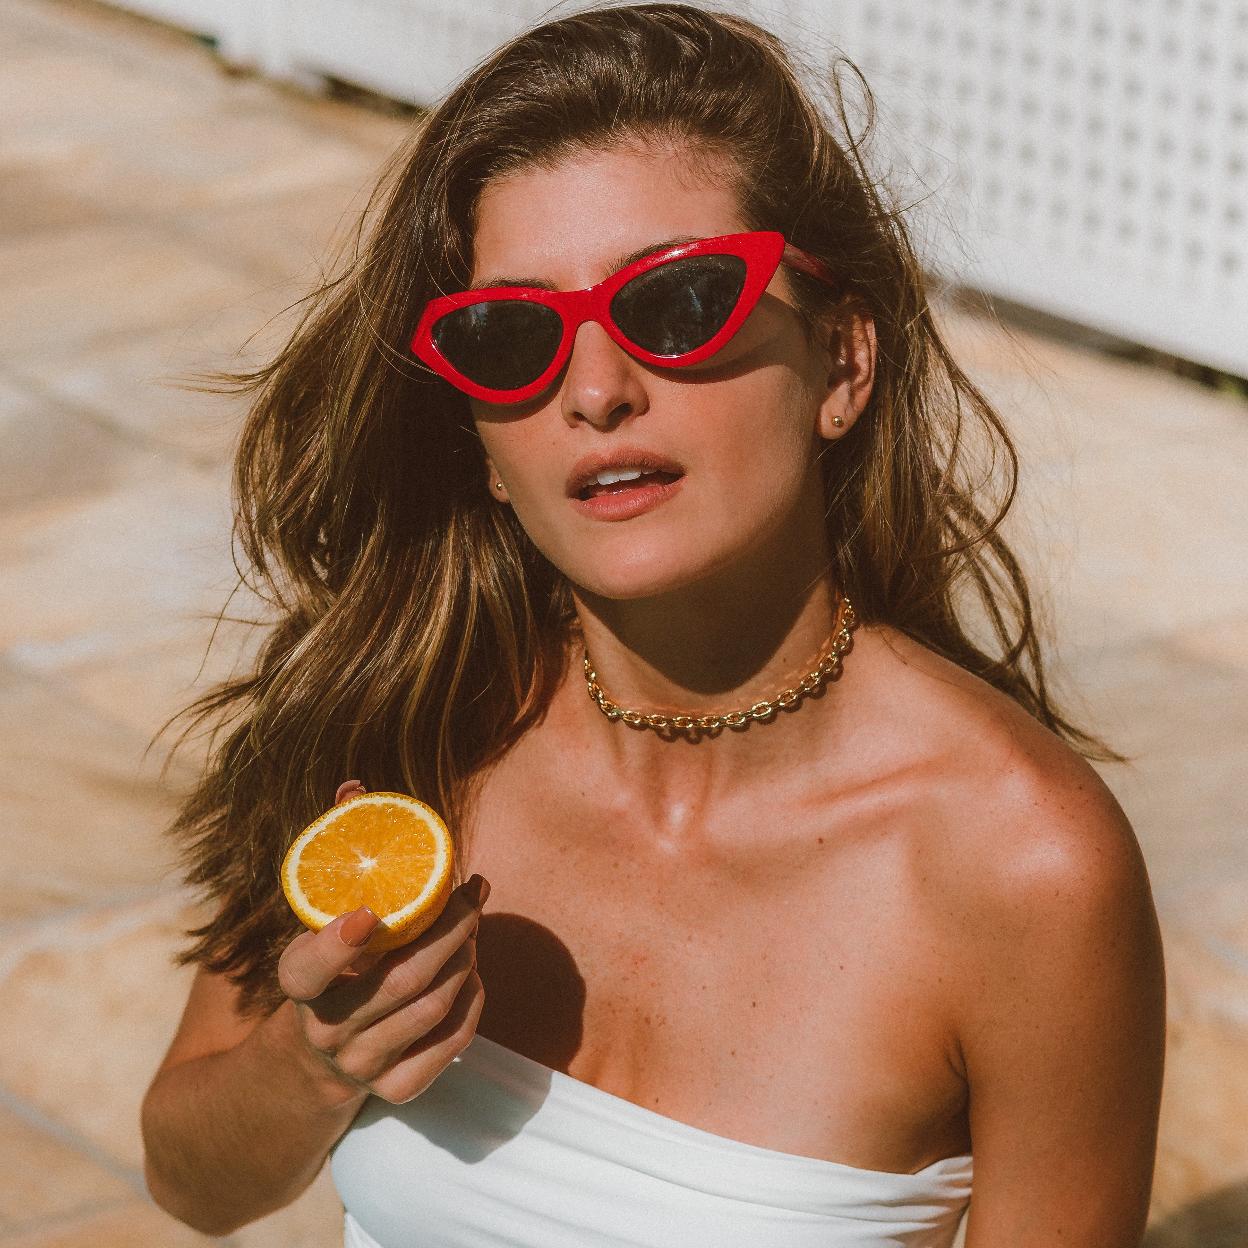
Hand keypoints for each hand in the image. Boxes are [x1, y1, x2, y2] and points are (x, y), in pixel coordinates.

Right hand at [276, 780, 488, 1104]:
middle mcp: (325, 1030)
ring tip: (472, 926)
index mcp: (297, 984)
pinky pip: (451, 1043)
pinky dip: (472, 1002)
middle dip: (451, 929)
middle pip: (402, 980)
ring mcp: (359, 1066)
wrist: (315, 1056)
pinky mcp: (396, 1090)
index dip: (334, 946)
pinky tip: (471, 972)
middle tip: (473, 893)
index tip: (370, 912)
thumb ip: (337, 848)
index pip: (306, 971)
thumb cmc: (332, 958)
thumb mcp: (323, 913)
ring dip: (466, 958)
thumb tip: (357, 786)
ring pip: (433, 1007)